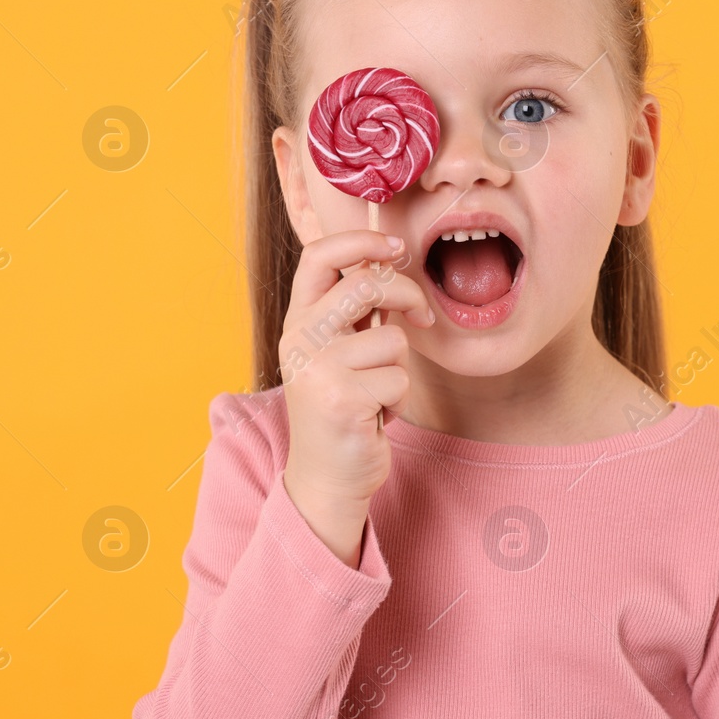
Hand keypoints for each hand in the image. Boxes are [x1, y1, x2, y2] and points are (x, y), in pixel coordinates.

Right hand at [278, 230, 433, 566]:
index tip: (396, 246)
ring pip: (392, 338)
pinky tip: (375, 417)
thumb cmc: (344, 409)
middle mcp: (299, 339)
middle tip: (421, 320)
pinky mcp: (341, 399)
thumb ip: (356, 310)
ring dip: (399, 369)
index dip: (361, 241)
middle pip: (368, 285)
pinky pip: (399, 378)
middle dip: (408, 297)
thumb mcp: (340, 351)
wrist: (327, 477)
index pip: (319, 256)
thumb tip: (389, 257)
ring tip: (376, 392)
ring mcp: (317, 369)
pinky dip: (398, 399)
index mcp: (297, 320)